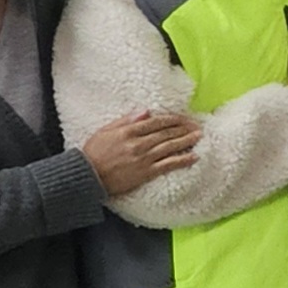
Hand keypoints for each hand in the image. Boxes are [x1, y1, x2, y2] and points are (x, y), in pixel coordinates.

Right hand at [81, 107, 202, 194]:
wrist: (87, 176)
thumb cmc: (94, 152)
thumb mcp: (105, 131)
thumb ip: (126, 120)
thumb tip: (146, 111)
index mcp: (128, 131)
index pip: (156, 122)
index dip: (173, 119)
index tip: (184, 118)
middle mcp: (138, 143)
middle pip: (166, 133)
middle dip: (183, 128)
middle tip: (197, 126)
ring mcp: (143, 158)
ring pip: (170, 146)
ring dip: (186, 140)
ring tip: (199, 136)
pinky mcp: (145, 173)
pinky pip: (168, 165)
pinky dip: (182, 160)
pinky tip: (194, 157)